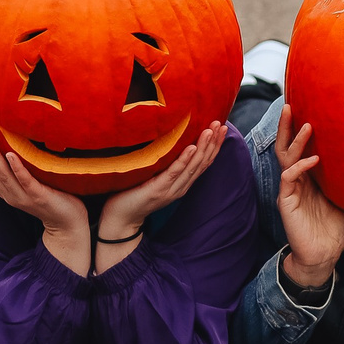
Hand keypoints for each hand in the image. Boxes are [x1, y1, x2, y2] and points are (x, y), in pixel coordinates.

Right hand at [0, 130, 90, 273]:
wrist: (66, 224)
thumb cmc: (49, 199)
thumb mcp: (27, 184)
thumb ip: (16, 171)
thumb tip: (9, 146)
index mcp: (5, 191)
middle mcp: (10, 194)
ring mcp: (23, 196)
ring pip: (3, 175)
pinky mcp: (38, 196)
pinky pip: (25, 181)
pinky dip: (16, 168)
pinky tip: (10, 155)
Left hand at [94, 121, 226, 270]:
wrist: (121, 218)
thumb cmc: (135, 194)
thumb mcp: (156, 177)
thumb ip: (167, 165)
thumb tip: (173, 142)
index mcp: (182, 183)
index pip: (204, 163)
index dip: (215, 145)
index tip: (222, 128)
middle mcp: (180, 187)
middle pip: (202, 163)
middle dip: (213, 143)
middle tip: (221, 124)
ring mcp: (170, 189)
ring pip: (192, 166)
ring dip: (203, 147)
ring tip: (209, 131)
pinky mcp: (158, 189)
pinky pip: (174, 173)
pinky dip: (184, 160)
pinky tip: (191, 148)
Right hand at [272, 104, 343, 288]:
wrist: (324, 255)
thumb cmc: (334, 229)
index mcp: (310, 178)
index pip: (301, 148)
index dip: (301, 130)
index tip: (307, 108)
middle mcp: (297, 180)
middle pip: (287, 147)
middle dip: (288, 126)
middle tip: (290, 105)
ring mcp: (290, 190)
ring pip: (287, 158)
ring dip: (295, 141)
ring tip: (305, 125)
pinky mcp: (287, 202)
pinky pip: (289, 178)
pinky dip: (300, 167)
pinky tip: (313, 160)